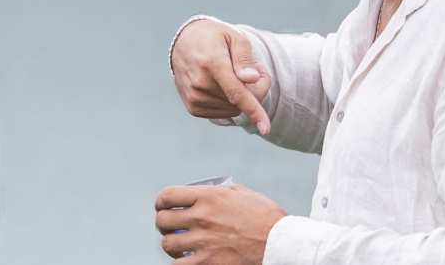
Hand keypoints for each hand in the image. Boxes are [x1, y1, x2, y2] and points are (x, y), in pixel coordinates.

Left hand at [155, 183, 286, 263]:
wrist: (284, 248)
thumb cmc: (271, 223)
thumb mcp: (250, 196)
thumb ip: (229, 190)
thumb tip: (219, 187)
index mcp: (210, 196)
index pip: (168, 196)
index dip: (161, 202)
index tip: (162, 207)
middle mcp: (202, 217)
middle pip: (162, 220)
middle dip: (164, 224)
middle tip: (171, 229)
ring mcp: (203, 242)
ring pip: (167, 244)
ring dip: (172, 246)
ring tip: (180, 248)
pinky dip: (180, 264)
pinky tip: (188, 262)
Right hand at [171, 19, 271, 134]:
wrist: (183, 44)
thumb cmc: (214, 39)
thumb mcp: (234, 38)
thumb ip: (244, 58)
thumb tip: (251, 80)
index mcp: (212, 63)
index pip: (236, 92)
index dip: (254, 110)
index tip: (265, 129)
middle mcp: (200, 83)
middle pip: (241, 101)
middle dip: (256, 89)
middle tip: (257, 70)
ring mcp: (194, 97)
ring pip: (234, 109)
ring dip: (243, 97)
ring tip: (237, 75)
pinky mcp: (193, 107)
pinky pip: (224, 113)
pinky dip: (230, 103)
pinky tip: (225, 86)